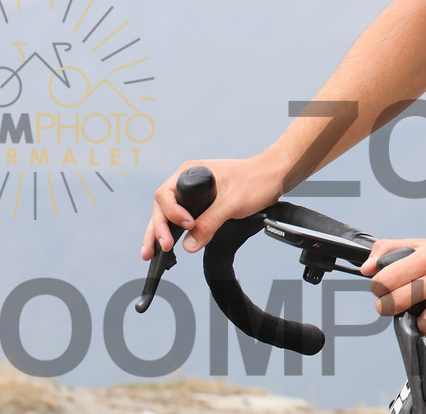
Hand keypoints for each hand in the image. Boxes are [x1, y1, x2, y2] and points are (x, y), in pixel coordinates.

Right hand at [140, 156, 283, 259]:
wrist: (275, 176)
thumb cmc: (257, 179)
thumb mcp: (232, 202)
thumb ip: (210, 222)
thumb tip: (189, 245)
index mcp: (191, 172)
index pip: (165, 195)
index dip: (172, 213)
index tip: (187, 225)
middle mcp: (188, 180)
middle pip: (161, 206)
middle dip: (157, 229)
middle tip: (160, 248)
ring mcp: (193, 192)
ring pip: (168, 214)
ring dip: (159, 233)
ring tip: (150, 253)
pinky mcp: (202, 203)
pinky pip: (182, 218)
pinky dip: (173, 232)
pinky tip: (169, 245)